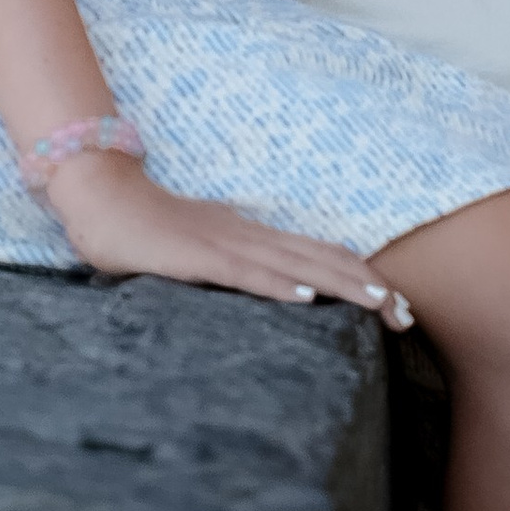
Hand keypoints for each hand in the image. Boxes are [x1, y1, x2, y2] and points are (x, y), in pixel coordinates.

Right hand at [47, 152, 414, 321]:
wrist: (103, 198)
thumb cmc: (148, 230)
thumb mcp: (203, 250)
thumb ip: (233, 267)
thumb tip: (268, 289)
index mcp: (252, 236)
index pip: (317, 257)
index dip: (358, 276)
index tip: (395, 303)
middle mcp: (249, 235)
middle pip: (320, 260)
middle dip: (366, 285)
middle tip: (406, 312)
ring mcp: (226, 243)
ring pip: (295, 266)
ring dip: (340, 285)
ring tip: (379, 302)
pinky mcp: (199, 257)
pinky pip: (246, 273)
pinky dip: (279, 286)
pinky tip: (305, 298)